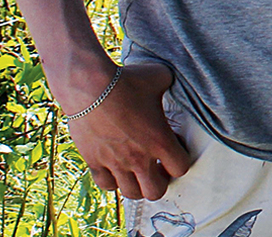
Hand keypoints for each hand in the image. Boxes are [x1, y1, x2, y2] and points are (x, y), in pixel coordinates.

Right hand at [61, 61, 190, 200]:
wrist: (90, 88)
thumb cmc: (128, 81)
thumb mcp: (161, 77)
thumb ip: (171, 84)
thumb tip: (172, 80)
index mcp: (160, 140)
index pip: (180, 168)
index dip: (181, 160)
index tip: (175, 148)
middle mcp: (139, 158)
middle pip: (156, 192)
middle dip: (161, 181)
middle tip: (158, 167)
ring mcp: (115, 163)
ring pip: (130, 193)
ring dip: (137, 185)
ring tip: (138, 171)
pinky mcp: (94, 162)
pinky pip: (106, 185)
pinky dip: (113, 181)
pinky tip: (116, 167)